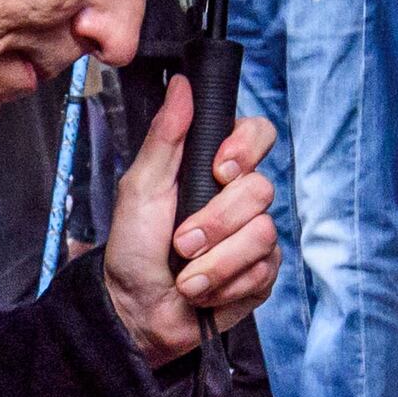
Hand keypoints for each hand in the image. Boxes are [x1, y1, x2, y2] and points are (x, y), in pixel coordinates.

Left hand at [101, 77, 277, 363]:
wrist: (137, 311)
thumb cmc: (133, 249)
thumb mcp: (141, 188)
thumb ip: (165, 137)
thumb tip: (182, 85)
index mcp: (212, 167)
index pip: (257, 134)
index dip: (246, 148)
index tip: (219, 169)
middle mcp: (239, 198)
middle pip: (261, 189)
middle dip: (216, 222)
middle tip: (181, 242)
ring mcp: (254, 235)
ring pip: (263, 233)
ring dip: (216, 261)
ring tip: (187, 274)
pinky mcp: (262, 273)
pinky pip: (264, 270)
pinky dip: (226, 284)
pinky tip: (204, 290)